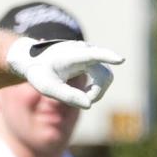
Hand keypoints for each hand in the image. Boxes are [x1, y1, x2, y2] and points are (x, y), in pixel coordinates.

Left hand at [6, 37, 123, 108]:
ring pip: (106, 76)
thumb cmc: (39, 72)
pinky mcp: (94, 60)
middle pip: (104, 75)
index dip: (107, 57)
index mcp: (72, 55)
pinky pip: (103, 76)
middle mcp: (86, 51)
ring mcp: (92, 54)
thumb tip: (89, 105)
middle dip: (97, 93)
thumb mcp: (47, 87)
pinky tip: (83, 92)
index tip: (121, 60)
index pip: (93, 55)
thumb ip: (67, 96)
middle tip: (83, 102)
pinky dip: (96, 88)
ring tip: (80, 97)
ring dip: (97, 91)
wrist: (35, 59)